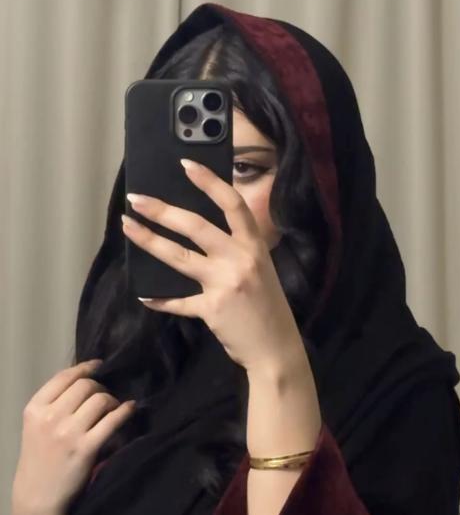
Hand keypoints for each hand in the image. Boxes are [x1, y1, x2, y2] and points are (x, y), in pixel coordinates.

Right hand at [12, 360, 135, 514]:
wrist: (38, 496)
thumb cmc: (38, 458)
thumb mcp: (35, 425)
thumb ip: (54, 403)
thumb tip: (85, 379)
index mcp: (35, 408)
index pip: (64, 377)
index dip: (85, 368)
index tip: (98, 366)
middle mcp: (50, 416)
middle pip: (85, 386)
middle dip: (99, 387)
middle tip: (104, 397)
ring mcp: (68, 432)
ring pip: (101, 399)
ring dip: (112, 401)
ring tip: (113, 409)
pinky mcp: (87, 447)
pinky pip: (113, 420)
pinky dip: (125, 411)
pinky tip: (130, 409)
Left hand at [122, 159, 305, 372]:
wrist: (277, 349)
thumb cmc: (268, 307)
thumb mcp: (261, 269)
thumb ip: (235, 250)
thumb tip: (198, 231)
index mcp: (255, 246)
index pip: (232, 204)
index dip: (209, 182)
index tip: (186, 164)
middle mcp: (240, 260)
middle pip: (196, 226)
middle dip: (163, 210)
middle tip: (137, 198)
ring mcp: (225, 284)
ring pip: (179, 256)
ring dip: (149, 240)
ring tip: (128, 226)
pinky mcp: (211, 308)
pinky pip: (178, 301)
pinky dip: (160, 300)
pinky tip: (144, 296)